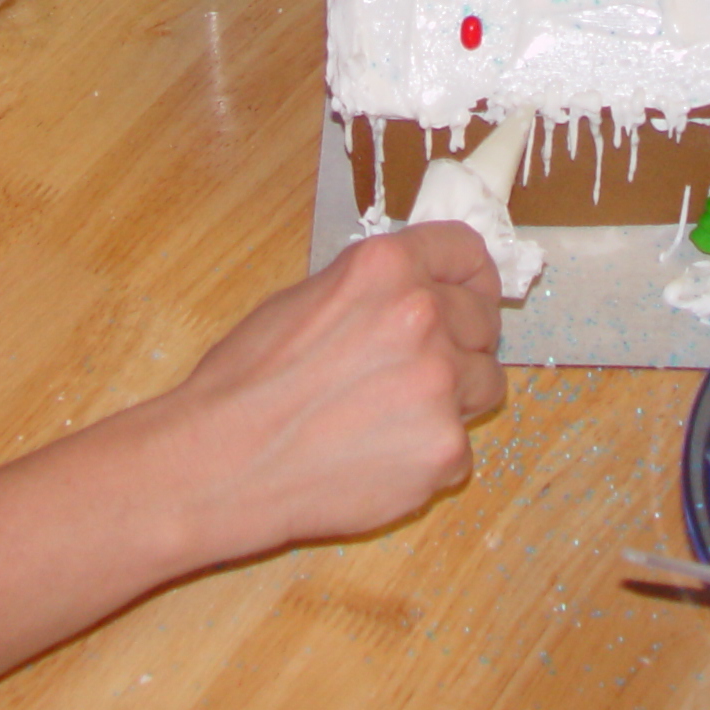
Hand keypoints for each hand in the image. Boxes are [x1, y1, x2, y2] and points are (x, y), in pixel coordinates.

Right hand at [168, 224, 504, 553]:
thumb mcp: (309, 296)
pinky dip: (429, 453)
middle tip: (414, 368)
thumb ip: (376, 290)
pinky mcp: (445, 448)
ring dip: (453, 396)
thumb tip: (422, 293)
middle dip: (459, 341)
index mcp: (387, 266)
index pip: (468, 250)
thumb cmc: (248, 379)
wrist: (223, 459)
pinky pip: (461, 446)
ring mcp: (440, 384)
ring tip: (393, 414)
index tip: (467, 292)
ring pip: (486, 382)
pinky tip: (378, 456)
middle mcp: (423, 315)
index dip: (468, 275)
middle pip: (485, 321)